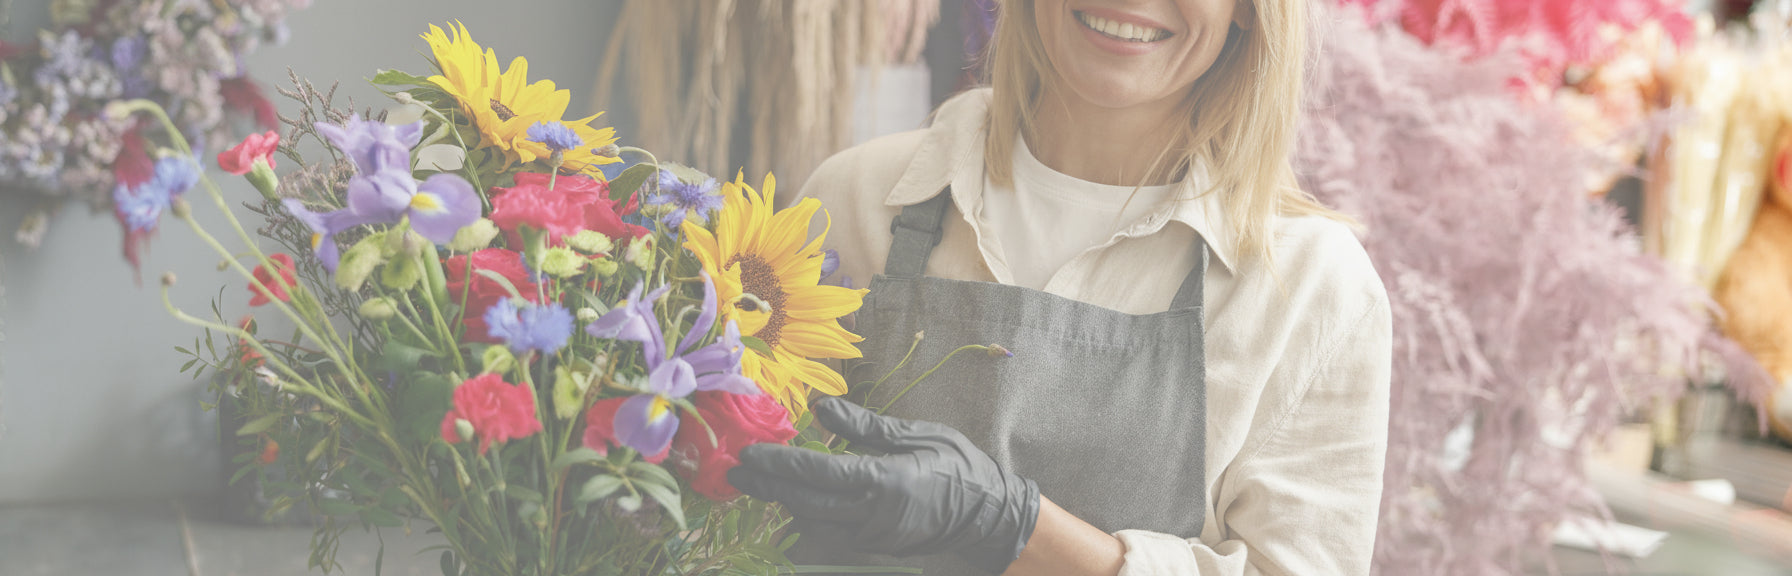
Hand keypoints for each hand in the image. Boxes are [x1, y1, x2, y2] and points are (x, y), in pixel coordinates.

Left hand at [728, 396, 1040, 573]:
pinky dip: (808, 512)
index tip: (749, 454)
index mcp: (882, 481)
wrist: (988, 514)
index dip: (780, 464)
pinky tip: (794, 497)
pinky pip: (830, 529)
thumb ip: (864, 426)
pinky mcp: (873, 546)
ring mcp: (871, 535)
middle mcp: (871, 515)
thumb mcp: (914, 434)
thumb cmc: (956, 465)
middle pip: (805, 502)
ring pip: (813, 520)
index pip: (817, 472)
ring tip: (757, 481)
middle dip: (768, 487)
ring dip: (784, 500)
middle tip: (735, 473)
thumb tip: (822, 410)